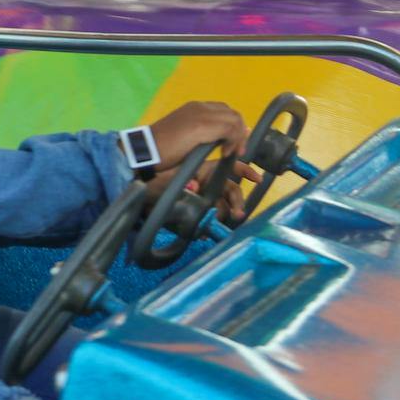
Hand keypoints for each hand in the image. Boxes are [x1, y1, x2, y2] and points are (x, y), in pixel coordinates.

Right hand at [144, 101, 248, 172]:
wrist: (145, 150)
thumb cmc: (162, 148)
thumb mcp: (187, 137)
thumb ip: (204, 134)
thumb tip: (226, 138)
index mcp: (194, 107)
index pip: (224, 110)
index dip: (233, 127)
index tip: (232, 144)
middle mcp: (199, 106)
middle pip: (232, 113)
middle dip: (239, 132)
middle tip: (236, 150)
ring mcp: (200, 114)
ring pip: (234, 120)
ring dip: (238, 138)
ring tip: (230, 153)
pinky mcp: (201, 126)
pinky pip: (229, 129)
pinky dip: (232, 142)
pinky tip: (224, 154)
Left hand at [144, 153, 259, 223]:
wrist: (142, 180)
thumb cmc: (160, 168)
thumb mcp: (177, 167)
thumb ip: (192, 175)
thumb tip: (194, 187)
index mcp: (206, 166)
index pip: (231, 166)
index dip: (245, 171)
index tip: (257, 179)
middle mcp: (206, 180)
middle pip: (230, 189)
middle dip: (237, 202)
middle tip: (238, 214)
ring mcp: (200, 194)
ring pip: (220, 204)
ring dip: (225, 213)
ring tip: (222, 222)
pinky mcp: (193, 206)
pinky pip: (206, 216)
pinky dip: (207, 224)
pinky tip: (204, 233)